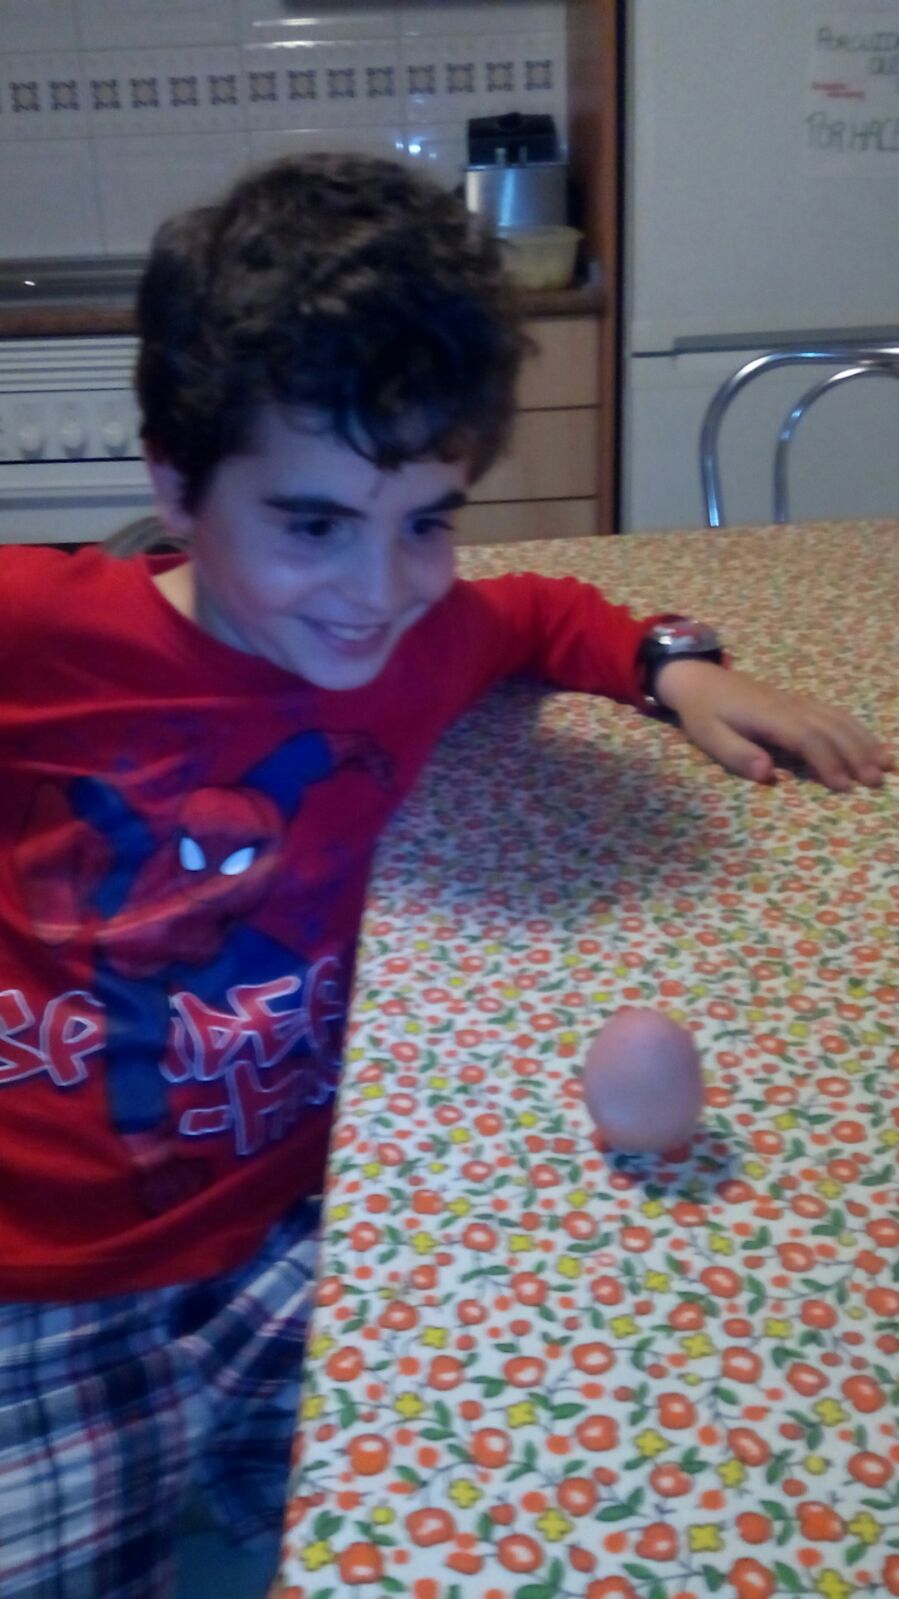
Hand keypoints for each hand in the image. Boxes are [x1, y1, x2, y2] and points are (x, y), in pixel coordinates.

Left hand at [655, 660, 893, 790]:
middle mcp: (792, 707)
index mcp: (770, 716)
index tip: (844, 786)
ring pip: (839, 720)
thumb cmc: (704, 713)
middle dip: (856, 755)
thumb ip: (737, 755)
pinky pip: (835, 714)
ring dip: (864, 742)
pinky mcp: (800, 704)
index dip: (828, 762)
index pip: (808, 739)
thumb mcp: (709, 737)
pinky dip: (857, 729)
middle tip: (875, 781)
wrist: (701, 679)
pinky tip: (871, 745)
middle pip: (832, 729)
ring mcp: (799, 703)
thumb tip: (767, 774)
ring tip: (886, 765)